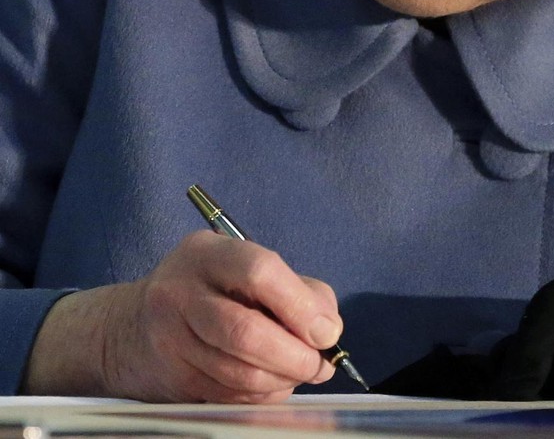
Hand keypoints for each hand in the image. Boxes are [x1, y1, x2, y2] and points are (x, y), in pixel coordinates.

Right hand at [23, 230, 341, 401]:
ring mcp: (171, 338)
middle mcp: (181, 291)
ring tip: (299, 373)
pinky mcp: (173, 379)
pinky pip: (229, 395)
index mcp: (206, 252)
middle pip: (245, 331)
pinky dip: (262, 395)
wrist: (131, 328)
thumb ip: (296, 287)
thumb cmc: (208, 289)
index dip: (300, 306)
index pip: (259, 271)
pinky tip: (273, 384)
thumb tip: (328, 327)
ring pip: (239, 372)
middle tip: (318, 365)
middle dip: (294, 355)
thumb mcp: (244, 267)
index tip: (327, 331)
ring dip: (282, 381)